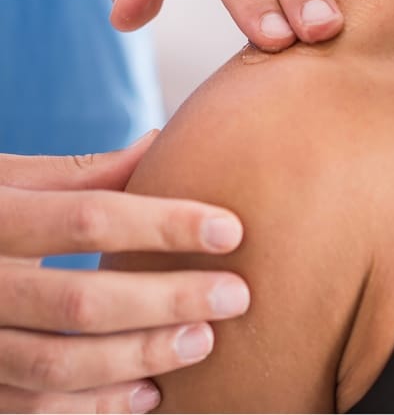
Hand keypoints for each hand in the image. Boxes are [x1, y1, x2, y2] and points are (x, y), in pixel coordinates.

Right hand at [0, 134, 247, 413]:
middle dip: (167, 300)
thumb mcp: (7, 179)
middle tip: (235, 294)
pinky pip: (36, 409)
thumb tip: (159, 142)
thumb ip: (79, 173)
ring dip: (140, 357)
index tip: (230, 228)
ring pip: (60, 365)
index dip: (164, 223)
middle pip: (81, 301)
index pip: (89, 217)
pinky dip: (97, 407)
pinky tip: (149, 394)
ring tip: (204, 341)